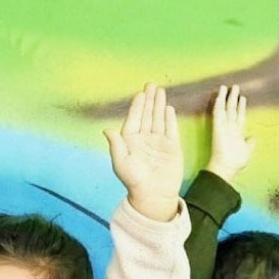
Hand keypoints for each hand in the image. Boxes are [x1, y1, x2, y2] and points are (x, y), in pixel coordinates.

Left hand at [104, 83, 182, 221]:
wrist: (153, 194)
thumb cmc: (134, 180)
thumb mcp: (121, 162)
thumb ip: (116, 145)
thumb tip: (106, 130)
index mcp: (130, 142)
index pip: (134, 119)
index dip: (137, 106)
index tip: (140, 93)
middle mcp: (144, 140)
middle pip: (146, 115)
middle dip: (149, 100)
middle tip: (152, 84)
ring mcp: (158, 143)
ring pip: (158, 119)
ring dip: (159, 105)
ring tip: (161, 91)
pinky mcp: (172, 147)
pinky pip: (171, 129)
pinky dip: (169, 119)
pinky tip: (168, 108)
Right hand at [206, 85, 254, 183]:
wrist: (226, 167)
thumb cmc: (236, 161)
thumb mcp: (247, 150)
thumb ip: (250, 142)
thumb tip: (253, 137)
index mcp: (237, 133)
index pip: (239, 117)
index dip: (241, 107)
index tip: (242, 98)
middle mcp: (230, 128)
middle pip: (232, 110)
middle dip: (234, 98)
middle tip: (235, 87)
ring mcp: (224, 127)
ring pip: (226, 109)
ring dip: (227, 98)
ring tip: (228, 87)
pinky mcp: (217, 128)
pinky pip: (218, 114)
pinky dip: (218, 105)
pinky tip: (219, 96)